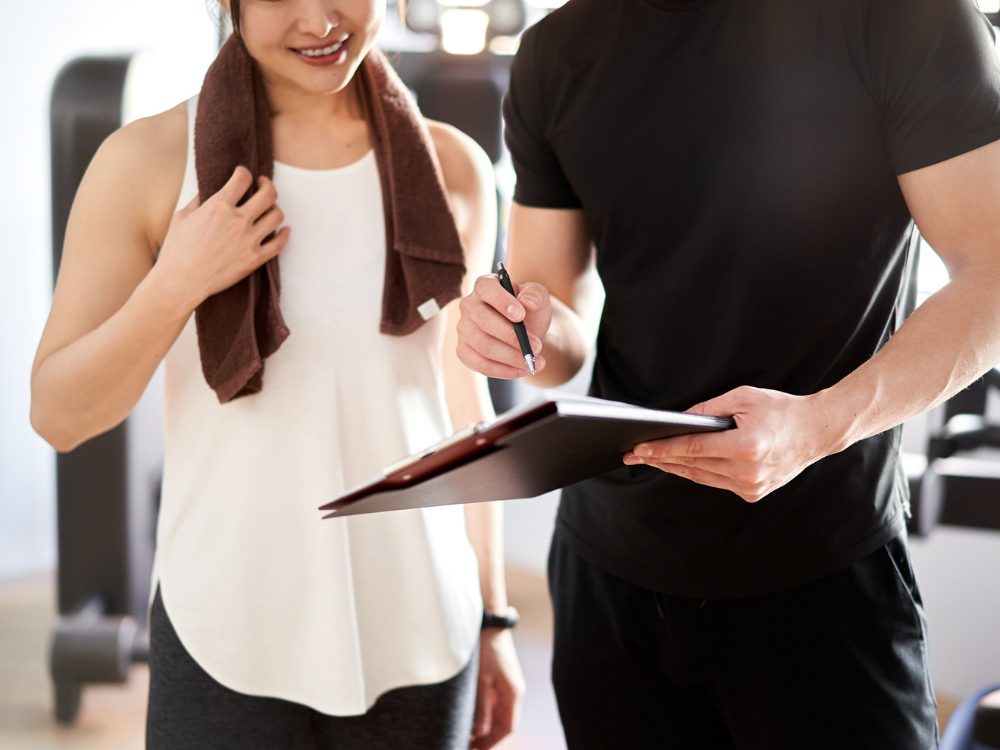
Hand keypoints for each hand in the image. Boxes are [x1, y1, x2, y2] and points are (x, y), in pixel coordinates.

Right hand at [153, 166, 289, 311]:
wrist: (181, 282)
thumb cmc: (177, 250)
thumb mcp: (181, 217)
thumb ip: (199, 201)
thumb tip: (210, 192)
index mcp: (218, 207)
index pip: (242, 179)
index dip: (244, 172)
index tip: (242, 174)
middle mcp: (238, 221)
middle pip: (268, 194)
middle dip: (267, 184)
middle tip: (262, 184)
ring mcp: (249, 240)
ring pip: (277, 216)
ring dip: (275, 208)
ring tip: (269, 209)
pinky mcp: (255, 259)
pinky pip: (279, 244)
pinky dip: (284, 234)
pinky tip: (284, 230)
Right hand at [457, 274, 550, 378]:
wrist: (527, 331)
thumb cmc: (530, 310)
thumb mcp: (538, 298)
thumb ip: (535, 296)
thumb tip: (527, 302)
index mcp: (485, 286)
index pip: (486, 288)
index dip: (501, 301)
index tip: (521, 315)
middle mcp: (469, 305)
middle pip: (483, 320)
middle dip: (512, 336)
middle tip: (536, 347)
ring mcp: (464, 329)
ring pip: (484, 346)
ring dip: (511, 357)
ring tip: (534, 361)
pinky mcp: (464, 350)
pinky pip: (480, 364)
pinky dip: (503, 370)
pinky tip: (521, 370)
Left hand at [470, 629, 524, 749]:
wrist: (488, 621)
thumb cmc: (484, 649)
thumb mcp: (480, 680)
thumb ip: (481, 709)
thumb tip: (479, 734)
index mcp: (513, 693)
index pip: (507, 728)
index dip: (491, 743)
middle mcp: (513, 691)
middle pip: (502, 723)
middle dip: (486, 738)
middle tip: (466, 745)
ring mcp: (506, 684)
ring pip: (496, 714)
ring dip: (483, 726)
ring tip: (464, 734)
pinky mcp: (498, 678)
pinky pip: (492, 702)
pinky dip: (482, 713)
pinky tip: (468, 716)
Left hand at [623, 386, 837, 502]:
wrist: (817, 431)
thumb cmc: (781, 409)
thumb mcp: (743, 398)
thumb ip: (708, 409)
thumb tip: (679, 420)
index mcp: (746, 446)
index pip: (693, 449)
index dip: (662, 450)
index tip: (638, 450)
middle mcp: (748, 471)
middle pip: (692, 465)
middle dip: (661, 459)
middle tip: (634, 455)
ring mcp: (751, 486)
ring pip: (701, 477)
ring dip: (675, 468)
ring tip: (651, 459)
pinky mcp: (753, 493)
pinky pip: (716, 482)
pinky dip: (698, 472)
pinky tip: (680, 464)